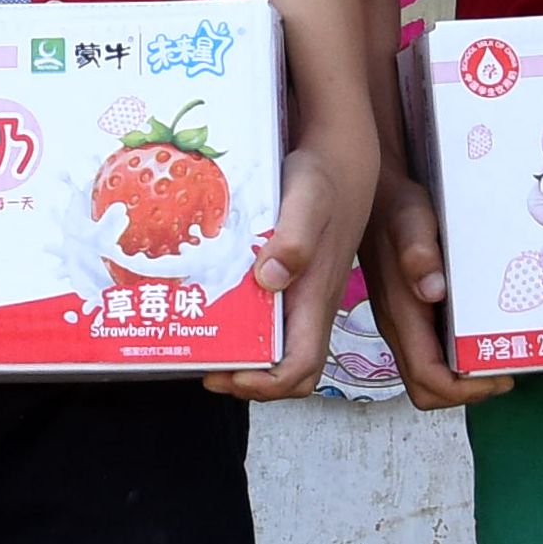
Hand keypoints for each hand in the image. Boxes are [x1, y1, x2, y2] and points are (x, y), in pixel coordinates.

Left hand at [211, 142, 356, 400]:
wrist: (339, 158)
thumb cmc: (325, 178)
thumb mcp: (309, 199)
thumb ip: (295, 238)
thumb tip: (270, 278)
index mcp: (316, 297)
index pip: (301, 366)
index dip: (267, 384)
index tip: (229, 374)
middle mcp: (310, 305)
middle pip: (291, 370)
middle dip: (250, 382)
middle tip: (208, 368)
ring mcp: (301, 296)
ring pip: (279, 349)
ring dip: (244, 359)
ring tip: (203, 346)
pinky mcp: (290, 281)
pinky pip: (270, 321)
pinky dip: (242, 328)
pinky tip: (213, 309)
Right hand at [358, 166, 478, 410]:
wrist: (378, 193)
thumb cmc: (396, 206)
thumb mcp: (410, 220)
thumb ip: (418, 252)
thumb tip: (432, 290)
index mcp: (400, 315)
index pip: (427, 379)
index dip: (464, 391)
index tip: (500, 376)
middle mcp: (399, 328)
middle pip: (427, 388)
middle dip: (467, 391)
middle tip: (504, 369)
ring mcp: (404, 323)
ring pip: (429, 374)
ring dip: (464, 377)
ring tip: (500, 353)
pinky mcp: (411, 313)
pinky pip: (433, 352)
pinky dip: (459, 356)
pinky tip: (484, 332)